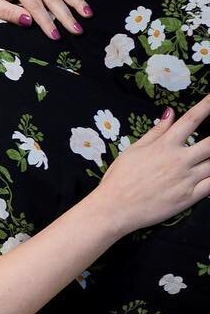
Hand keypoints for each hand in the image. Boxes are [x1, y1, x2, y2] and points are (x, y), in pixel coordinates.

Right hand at [92, 94, 209, 233]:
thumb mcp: (133, 150)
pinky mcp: (189, 197)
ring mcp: (186, 179)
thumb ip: (156, 132)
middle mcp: (179, 160)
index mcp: (164, 146)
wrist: (113, 208)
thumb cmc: (119, 178)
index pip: (191, 120)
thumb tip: (170, 113)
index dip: (207, 105)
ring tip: (209, 156)